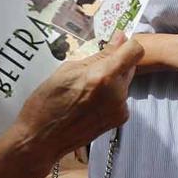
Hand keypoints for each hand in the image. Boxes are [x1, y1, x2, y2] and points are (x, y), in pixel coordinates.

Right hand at [10, 34, 140, 177]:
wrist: (42, 139)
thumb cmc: (47, 101)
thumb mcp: (67, 70)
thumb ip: (98, 55)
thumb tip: (120, 38)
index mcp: (103, 76)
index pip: (135, 50)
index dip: (126, 44)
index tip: (114, 44)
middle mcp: (117, 92)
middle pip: (130, 66)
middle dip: (115, 63)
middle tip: (92, 69)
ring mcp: (120, 108)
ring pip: (124, 83)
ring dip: (112, 80)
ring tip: (86, 89)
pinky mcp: (119, 119)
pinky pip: (120, 98)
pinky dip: (110, 96)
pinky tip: (89, 103)